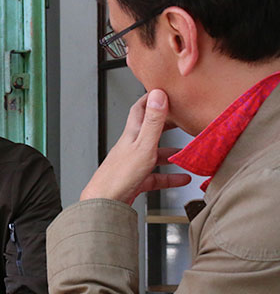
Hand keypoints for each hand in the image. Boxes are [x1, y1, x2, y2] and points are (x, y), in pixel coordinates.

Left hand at [80, 89, 190, 204]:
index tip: (164, 90)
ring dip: (172, 154)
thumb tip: (157, 94)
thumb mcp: (143, 145)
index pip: (140, 109)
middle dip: (167, 124)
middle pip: (150, 131)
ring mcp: (133, 163)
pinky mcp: (135, 180)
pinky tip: (182, 179)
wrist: (104, 203)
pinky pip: (156, 176)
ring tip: (189, 154)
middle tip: (183, 120)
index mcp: (131, 134)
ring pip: (155, 155)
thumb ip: (153, 121)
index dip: (151, 98)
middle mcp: (131, 146)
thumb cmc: (119, 175)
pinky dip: (170, 177)